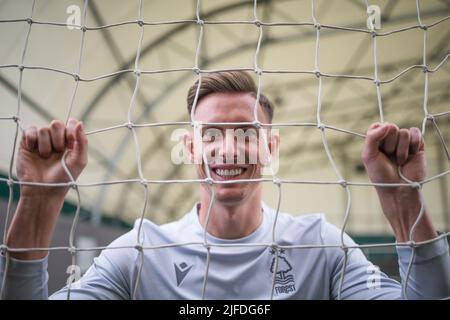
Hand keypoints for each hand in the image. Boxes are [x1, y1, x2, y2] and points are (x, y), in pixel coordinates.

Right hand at [17, 118, 87, 198]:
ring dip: (46, 145)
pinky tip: (33, 150)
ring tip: (45, 157)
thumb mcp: (79, 160)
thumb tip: (79, 122)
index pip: (71, 124)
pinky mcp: (27, 143)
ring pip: (43, 129)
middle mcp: (55, 139)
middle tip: (58, 152)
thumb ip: (82, 141)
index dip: (71, 130)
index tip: (71, 143)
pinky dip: (32, 138)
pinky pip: (30, 130)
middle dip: (58, 138)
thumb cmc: (64, 178)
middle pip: (56, 124)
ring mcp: (41, 141)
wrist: (44, 190)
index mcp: (69, 141)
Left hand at [361, 122, 435, 241]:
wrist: (399, 189)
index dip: (378, 134)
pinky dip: (413, 144)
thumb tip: (388, 124)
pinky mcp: (417, 145)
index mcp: (376, 141)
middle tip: (389, 157)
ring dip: (401, 149)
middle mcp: (390, 140)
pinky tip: (411, 155)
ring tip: (399, 161)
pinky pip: (415, 133)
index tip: (378, 147)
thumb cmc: (381, 175)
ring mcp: (404, 142)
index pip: (377, 126)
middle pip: (391, 127)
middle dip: (389, 144)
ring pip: (403, 132)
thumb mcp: (368, 156)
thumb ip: (372, 137)